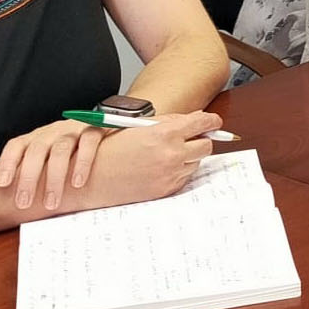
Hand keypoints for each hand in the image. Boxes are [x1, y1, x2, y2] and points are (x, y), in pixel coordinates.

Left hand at [0, 120, 106, 211]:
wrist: (106, 124)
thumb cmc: (74, 150)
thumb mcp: (51, 155)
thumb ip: (38, 170)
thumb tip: (20, 202)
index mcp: (38, 137)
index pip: (16, 145)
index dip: (7, 163)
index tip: (2, 184)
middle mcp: (53, 131)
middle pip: (36, 151)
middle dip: (29, 178)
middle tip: (24, 203)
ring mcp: (74, 130)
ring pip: (60, 150)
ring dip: (54, 178)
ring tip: (51, 203)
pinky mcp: (96, 129)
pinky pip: (88, 144)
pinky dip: (82, 163)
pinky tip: (77, 183)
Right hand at [71, 112, 225, 210]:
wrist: (94, 178)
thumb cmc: (112, 149)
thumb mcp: (141, 126)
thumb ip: (172, 121)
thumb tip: (198, 118)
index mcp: (165, 133)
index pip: (203, 123)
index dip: (212, 121)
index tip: (214, 122)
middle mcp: (171, 154)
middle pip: (206, 145)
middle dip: (201, 140)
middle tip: (191, 138)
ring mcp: (170, 173)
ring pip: (196, 162)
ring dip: (189, 156)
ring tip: (166, 153)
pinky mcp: (167, 189)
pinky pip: (184, 177)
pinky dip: (178, 170)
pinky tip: (159, 167)